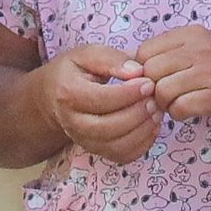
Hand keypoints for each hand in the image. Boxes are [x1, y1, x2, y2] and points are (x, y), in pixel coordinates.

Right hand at [39, 43, 159, 162]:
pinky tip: (151, 125)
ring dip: (143, 130)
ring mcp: (83, 140)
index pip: (102, 99)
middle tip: (155, 99)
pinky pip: (122, 156)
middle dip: (137, 114)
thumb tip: (137, 71)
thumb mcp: (87, 54)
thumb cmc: (74, 72)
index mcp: (68, 94)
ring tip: (156, 111)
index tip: (148, 83)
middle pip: (108, 127)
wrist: (54, 96)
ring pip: (116, 146)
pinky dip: (143, 144)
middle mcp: (72, 122)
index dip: (129, 93)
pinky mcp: (96, 150)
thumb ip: (111, 59)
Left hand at [135, 25, 210, 129]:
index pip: (145, 50)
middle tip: (165, 97)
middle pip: (150, 71)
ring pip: (162, 90)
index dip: (142, 71)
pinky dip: (179, 114)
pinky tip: (190, 111)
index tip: (155, 81)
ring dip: (165, 104)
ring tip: (179, 103)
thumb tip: (132, 71)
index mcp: (194, 34)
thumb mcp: (202, 51)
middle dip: (151, 90)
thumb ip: (171, 55)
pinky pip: (179, 108)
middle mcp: (201, 48)